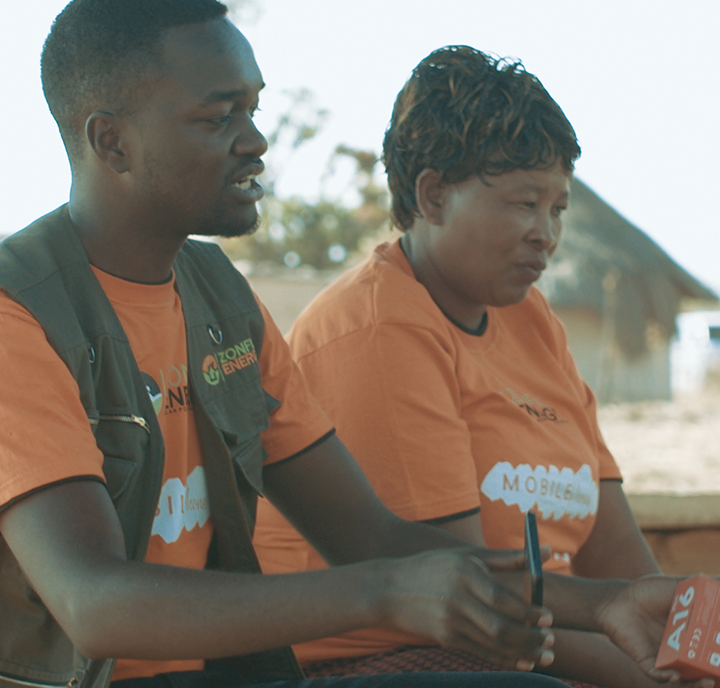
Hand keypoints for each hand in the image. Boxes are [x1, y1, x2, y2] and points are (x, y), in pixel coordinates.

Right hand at [381, 548, 554, 670]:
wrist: (390, 589)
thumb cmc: (434, 567)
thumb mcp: (467, 555)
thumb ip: (507, 558)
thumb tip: (547, 551)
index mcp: (464, 573)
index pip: (501, 599)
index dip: (527, 612)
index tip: (548, 617)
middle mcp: (457, 598)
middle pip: (500, 627)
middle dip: (530, 637)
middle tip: (551, 640)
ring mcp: (449, 621)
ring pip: (493, 644)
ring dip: (523, 652)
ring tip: (544, 654)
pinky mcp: (444, 638)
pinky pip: (480, 652)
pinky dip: (504, 660)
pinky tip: (522, 662)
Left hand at [596, 575, 714, 687]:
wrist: (618, 598)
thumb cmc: (647, 592)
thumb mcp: (677, 587)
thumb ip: (700, 587)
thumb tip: (719, 580)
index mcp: (691, 635)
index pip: (711, 650)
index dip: (719, 655)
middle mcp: (680, 652)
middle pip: (702, 669)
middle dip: (715, 675)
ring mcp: (664, 659)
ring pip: (685, 679)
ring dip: (698, 684)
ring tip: (710, 682)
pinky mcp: (647, 662)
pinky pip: (659, 676)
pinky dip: (668, 677)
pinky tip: (675, 675)